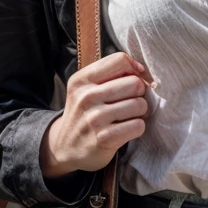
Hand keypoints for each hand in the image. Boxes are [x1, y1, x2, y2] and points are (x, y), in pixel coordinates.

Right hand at [40, 51, 153, 178]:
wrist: (65, 148)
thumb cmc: (83, 114)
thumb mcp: (84, 89)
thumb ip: (109, 74)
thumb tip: (141, 71)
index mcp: (82, 80)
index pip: (120, 60)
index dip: (135, 69)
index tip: (135, 79)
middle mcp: (87, 96)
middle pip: (135, 83)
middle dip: (139, 93)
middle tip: (130, 101)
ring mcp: (95, 118)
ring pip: (139, 104)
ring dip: (139, 112)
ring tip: (127, 116)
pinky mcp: (105, 138)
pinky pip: (138, 125)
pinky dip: (136, 127)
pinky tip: (125, 129)